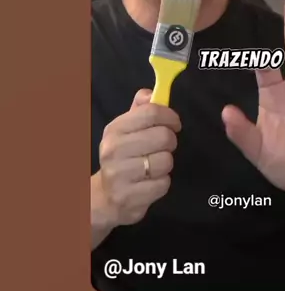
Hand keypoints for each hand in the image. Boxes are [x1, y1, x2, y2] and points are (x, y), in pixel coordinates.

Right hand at [93, 89, 180, 226]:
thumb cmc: (122, 157)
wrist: (105, 197)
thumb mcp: (126, 130)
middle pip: (163, 136)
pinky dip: (162, 183)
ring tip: (154, 166)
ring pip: (166, 161)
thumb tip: (151, 93)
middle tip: (163, 147)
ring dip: (166, 164)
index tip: (175, 124)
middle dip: (170, 142)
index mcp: (115, 129)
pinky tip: (150, 182)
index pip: (151, 112)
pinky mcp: (129, 197)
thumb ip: (140, 109)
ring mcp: (120, 175)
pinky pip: (163, 183)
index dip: (170, 116)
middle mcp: (114, 150)